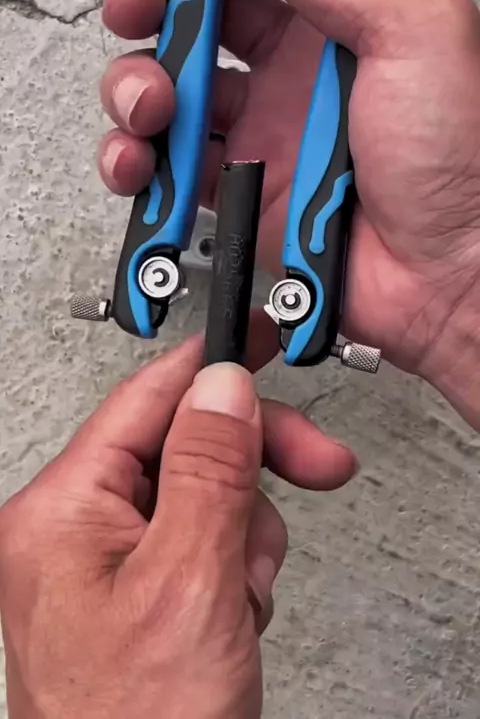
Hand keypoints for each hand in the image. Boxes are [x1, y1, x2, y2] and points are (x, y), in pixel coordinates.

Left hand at [0, 319, 356, 718]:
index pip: (147, 400)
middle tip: (314, 465)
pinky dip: (234, 566)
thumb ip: (210, 470)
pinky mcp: (134, 592)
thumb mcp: (190, 581)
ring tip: (243, 591)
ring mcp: (102, 565)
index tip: (258, 338)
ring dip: (244, 532)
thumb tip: (223, 387)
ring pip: (201, 494)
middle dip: (249, 466)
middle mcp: (71, 531)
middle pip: (180, 446)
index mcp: (61, 511)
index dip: (211, 366)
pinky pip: (200, 541)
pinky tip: (233, 610)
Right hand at [98, 0, 479, 426]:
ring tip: (154, 104)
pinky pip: (168, 165)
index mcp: (340, 17)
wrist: (449, 279)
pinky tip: (144, 160)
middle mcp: (294, 70)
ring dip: (137, 86)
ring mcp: (263, 131)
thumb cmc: (461, 164)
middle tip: (141, 7)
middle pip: (199, 12)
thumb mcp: (415, 35)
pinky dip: (137, 161)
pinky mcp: (238, 190)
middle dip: (154, 1)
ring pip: (169, 86)